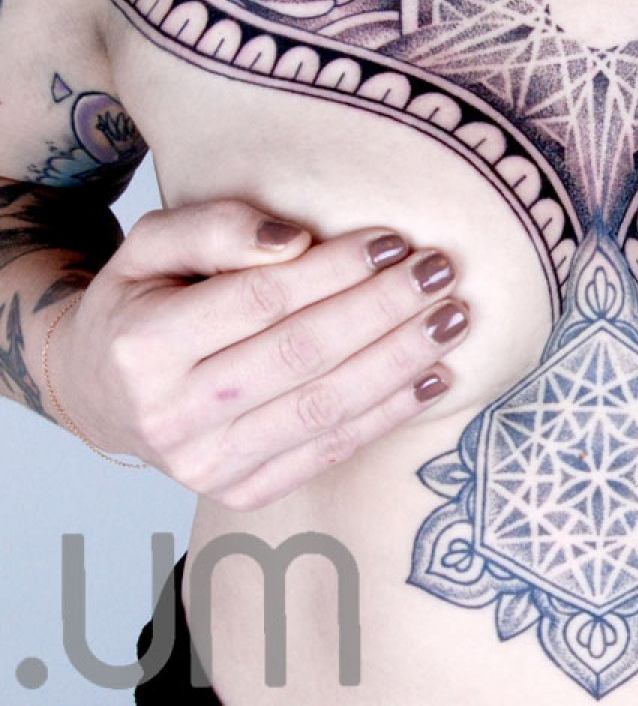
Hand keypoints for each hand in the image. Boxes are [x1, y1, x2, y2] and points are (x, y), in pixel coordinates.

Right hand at [48, 200, 468, 509]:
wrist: (103, 392)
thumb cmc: (144, 300)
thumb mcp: (153, 244)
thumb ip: (215, 226)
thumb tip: (294, 239)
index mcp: (141, 348)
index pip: (262, 301)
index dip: (335, 270)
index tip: (393, 240)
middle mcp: (171, 416)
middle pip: (303, 355)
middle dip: (383, 310)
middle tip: (441, 272)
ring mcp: (206, 466)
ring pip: (325, 407)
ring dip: (401, 361)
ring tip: (453, 319)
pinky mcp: (241, 491)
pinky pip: (329, 451)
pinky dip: (389, 414)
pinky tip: (434, 377)